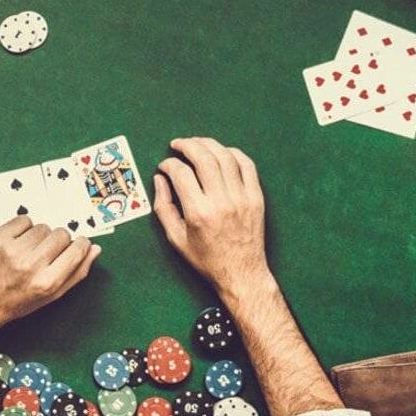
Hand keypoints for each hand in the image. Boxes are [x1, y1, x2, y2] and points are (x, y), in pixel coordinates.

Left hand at [0, 217, 101, 349]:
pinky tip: (17, 243)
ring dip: (39, 236)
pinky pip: (24, 220)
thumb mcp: (52, 295)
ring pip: (43, 227)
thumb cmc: (17, 301)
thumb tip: (94, 249)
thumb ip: (77, 272)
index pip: (77, 249)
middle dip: (58, 242)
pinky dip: (23, 228)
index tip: (76, 245)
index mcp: (47, 282)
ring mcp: (13, 250)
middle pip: (61, 234)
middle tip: (45, 254)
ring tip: (28, 251)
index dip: (80, 245)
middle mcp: (31, 265)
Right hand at [154, 137, 268, 294]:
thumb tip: (160, 179)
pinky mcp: (256, 197)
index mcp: (199, 212)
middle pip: (204, 158)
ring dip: (208, 144)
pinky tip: (221, 152)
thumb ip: (163, 206)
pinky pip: (247, 165)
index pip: (181, 173)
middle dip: (187, 145)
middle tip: (177, 144)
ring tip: (196, 143)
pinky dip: (233, 153)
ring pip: (225, 157)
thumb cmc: (206, 258)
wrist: (241, 272)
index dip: (169, 164)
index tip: (164, 166)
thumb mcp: (176, 238)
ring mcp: (242, 197)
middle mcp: (222, 201)